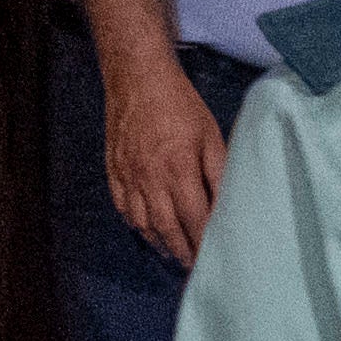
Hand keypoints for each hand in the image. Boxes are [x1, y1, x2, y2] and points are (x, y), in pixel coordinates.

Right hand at [103, 49, 233, 257]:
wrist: (137, 75)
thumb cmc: (179, 103)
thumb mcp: (210, 134)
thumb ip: (220, 172)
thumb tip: (228, 205)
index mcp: (178, 169)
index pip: (194, 220)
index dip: (204, 243)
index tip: (213, 259)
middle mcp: (150, 178)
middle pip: (167, 229)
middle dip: (183, 252)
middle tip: (194, 265)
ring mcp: (128, 175)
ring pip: (142, 223)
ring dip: (159, 243)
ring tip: (174, 253)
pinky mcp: (113, 169)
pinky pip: (122, 207)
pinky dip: (135, 224)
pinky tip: (147, 229)